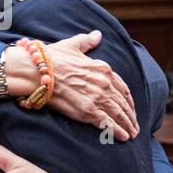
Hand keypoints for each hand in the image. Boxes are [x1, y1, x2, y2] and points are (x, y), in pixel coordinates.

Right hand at [3, 31, 138, 140]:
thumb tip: (98, 35)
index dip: (128, 100)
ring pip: (119, 114)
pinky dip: (117, 131)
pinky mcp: (88, 110)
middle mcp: (104, 82)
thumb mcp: (73, 45)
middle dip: (131, 116)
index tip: (131, 108)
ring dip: (127, 126)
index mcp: (103, 68)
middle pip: (123, 103)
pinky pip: (108, 123)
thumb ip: (87, 41)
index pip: (122, 87)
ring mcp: (97, 97)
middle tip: (135, 126)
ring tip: (132, 134)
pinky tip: (122, 137)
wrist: (37, 70)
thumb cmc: (52, 58)